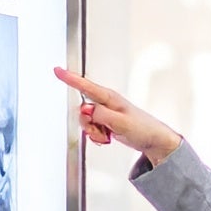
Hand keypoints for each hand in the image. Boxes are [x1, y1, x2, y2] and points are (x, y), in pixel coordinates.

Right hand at [53, 66, 180, 162]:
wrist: (153, 140)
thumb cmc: (143, 128)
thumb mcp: (121, 123)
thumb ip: (101, 115)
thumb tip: (86, 109)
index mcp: (109, 98)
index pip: (85, 86)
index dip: (70, 78)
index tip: (57, 70)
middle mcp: (106, 103)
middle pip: (82, 111)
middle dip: (88, 125)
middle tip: (103, 132)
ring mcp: (105, 113)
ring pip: (86, 122)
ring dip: (94, 132)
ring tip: (109, 136)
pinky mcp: (106, 122)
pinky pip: (92, 129)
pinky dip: (98, 136)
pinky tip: (108, 138)